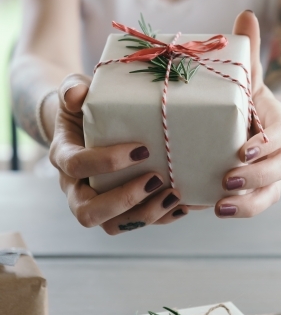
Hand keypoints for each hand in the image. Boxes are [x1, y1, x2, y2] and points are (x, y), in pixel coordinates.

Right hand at [50, 74, 187, 234]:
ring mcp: (95, 200)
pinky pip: (133, 223)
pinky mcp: (116, 207)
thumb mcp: (75, 89)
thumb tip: (76, 96)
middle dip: (124, 200)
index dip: (106, 162)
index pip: (77, 166)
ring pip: (111, 225)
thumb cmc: (83, 105)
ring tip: (175, 194)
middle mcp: (75, 186)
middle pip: (88, 211)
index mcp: (64, 156)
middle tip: (156, 178)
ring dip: (145, 215)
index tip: (141, 149)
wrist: (85, 121)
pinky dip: (159, 218)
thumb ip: (73, 89)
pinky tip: (182, 204)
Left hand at [215, 11, 280, 218]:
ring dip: (249, 202)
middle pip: (279, 169)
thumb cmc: (247, 99)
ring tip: (220, 206)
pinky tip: (211, 210)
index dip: (268, 143)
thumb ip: (247, 51)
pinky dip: (238, 211)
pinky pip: (254, 206)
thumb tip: (246, 13)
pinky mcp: (255, 191)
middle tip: (228, 177)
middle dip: (257, 176)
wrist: (255, 123)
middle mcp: (279, 152)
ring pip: (269, 194)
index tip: (246, 149)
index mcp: (278, 123)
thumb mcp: (246, 76)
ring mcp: (270, 175)